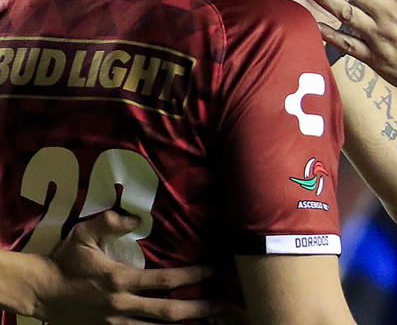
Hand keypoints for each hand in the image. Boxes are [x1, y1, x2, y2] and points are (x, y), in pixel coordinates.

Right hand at [34, 210, 224, 323]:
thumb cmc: (64, 261)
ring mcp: (115, 322)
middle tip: (223, 306)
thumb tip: (136, 217)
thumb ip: (110, 221)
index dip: (193, 276)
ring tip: (209, 321)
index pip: (165, 281)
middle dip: (199, 309)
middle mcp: (121, 305)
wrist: (38, 292)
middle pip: (169, 312)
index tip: (213, 270)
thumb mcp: (83, 234)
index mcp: (120, 280)